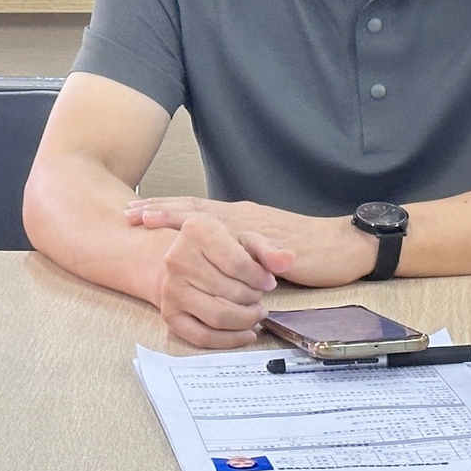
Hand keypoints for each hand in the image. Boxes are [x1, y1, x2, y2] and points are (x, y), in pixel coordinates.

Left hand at [126, 196, 376, 287]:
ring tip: (147, 217)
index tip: (136, 211)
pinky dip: (208, 238)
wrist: (342, 247)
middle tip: (128, 211)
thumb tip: (217, 260)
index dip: (166, 211)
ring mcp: (253, 227)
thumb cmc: (308, 250)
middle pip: (194, 211)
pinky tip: (192, 238)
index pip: (197, 212)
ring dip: (174, 217)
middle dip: (159, 210)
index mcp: (241, 218)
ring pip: (206, 219)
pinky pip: (231, 239)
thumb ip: (243, 249)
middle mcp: (243, 217)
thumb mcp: (267, 247)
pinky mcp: (266, 242)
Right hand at [158, 213, 294, 348]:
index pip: (237, 264)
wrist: (184, 257)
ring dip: (245, 319)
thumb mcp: (245, 240)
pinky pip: (202, 337)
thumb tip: (288, 260)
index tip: (268, 281)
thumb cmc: (219, 247)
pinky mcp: (169, 314)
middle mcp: (177, 259)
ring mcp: (171, 288)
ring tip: (255, 312)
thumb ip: (269, 251)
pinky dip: (229, 340)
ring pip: (218, 316)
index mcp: (197, 231)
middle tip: (259, 296)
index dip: (260, 278)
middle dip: (253, 298)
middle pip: (230, 292)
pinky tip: (246, 333)